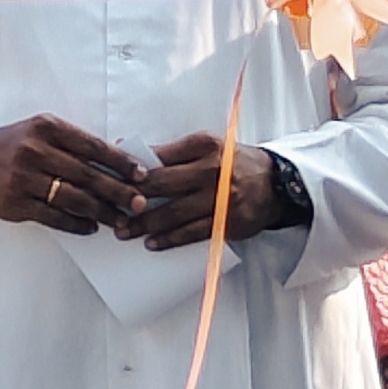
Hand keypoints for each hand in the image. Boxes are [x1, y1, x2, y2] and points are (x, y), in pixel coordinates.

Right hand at [0, 116, 146, 233]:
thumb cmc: (13, 145)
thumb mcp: (39, 132)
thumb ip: (73, 143)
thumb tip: (117, 165)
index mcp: (46, 128)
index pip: (93, 146)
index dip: (121, 162)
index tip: (142, 175)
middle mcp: (35, 151)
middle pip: (88, 175)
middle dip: (119, 192)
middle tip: (140, 203)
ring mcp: (24, 178)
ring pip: (75, 199)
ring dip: (102, 212)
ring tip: (120, 220)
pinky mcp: (17, 203)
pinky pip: (55, 217)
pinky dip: (77, 224)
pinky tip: (91, 227)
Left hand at [126, 135, 291, 252]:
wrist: (277, 183)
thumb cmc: (233, 162)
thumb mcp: (207, 146)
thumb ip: (174, 152)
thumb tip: (131, 155)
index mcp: (204, 146)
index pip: (159, 157)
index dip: (132, 169)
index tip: (110, 178)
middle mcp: (212, 170)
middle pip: (162, 184)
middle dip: (133, 197)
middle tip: (111, 207)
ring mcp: (221, 198)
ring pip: (174, 213)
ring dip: (145, 223)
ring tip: (124, 230)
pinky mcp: (228, 222)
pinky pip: (193, 233)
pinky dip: (170, 239)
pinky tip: (152, 243)